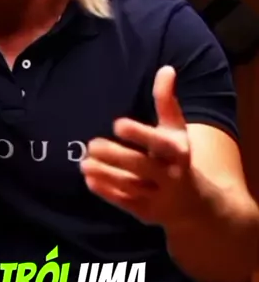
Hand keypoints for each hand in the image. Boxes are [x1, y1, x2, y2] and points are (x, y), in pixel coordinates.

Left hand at [80, 66, 192, 227]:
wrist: (197, 205)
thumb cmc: (179, 157)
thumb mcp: (177, 130)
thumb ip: (167, 101)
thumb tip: (166, 69)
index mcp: (179, 152)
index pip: (160, 143)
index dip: (140, 133)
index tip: (117, 124)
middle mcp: (172, 176)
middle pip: (142, 166)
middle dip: (116, 157)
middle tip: (91, 144)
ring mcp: (160, 197)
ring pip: (131, 187)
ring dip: (106, 175)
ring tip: (84, 164)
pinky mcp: (147, 212)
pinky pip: (126, 203)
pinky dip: (107, 193)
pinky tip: (90, 180)